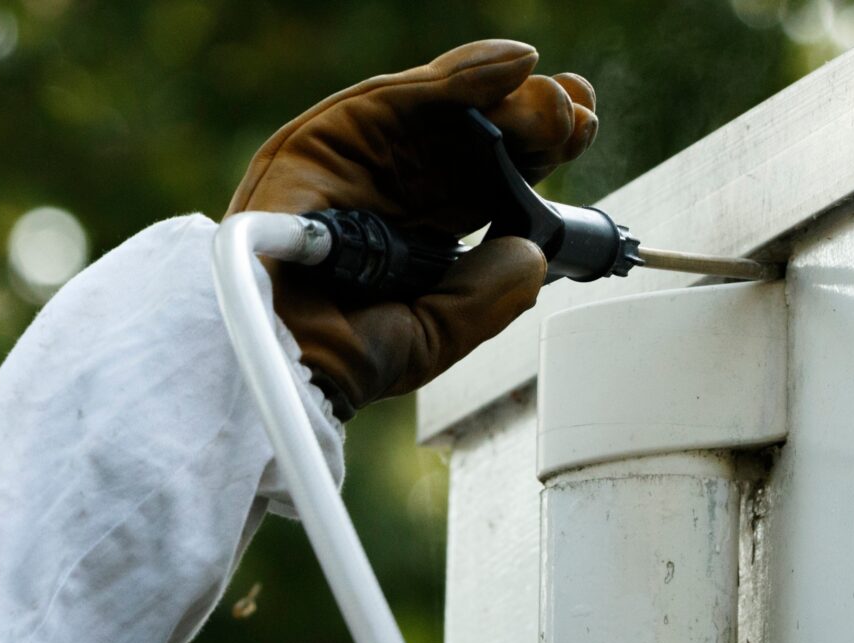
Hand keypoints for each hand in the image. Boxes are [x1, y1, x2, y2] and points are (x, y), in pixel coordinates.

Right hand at [227, 40, 596, 419]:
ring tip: (553, 98)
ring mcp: (353, 158)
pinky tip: (511, 65)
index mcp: (415, 229)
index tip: (581, 140)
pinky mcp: (319, 139)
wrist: (272, 367)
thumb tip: (531, 253)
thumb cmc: (333, 360)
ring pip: (441, 106)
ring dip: (505, 93)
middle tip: (576, 122)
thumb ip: (486, 296)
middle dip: (533, 120)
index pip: (484, 179)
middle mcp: (387, 185)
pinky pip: (397, 94)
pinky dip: (459, 75)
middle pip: (470, 135)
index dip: (535, 157)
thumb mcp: (434, 334)